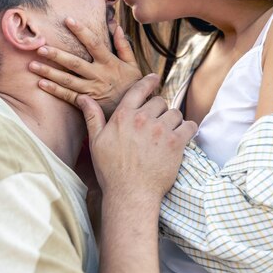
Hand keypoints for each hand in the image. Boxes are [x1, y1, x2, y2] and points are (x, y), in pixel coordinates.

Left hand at [29, 19, 141, 117]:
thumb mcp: (133, 65)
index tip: (68, 19)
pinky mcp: (87, 102)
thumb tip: (116, 26)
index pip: (94, 43)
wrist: (135, 111)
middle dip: (57, 55)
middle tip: (40, 47)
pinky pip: (68, 96)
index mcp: (109, 63)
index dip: (81, 31)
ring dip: (49, 72)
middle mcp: (99, 75)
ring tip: (32, 65)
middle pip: (75, 63)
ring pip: (67, 80)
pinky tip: (41, 83)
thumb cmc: (133, 85)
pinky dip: (54, 90)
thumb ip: (123, 46)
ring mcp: (91, 90)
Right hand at [77, 74, 197, 200]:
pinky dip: (188, 129)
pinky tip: (183, 136)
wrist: (130, 194)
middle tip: (156, 124)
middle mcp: (143, 119)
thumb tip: (83, 98)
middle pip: (159, 101)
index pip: (138, 89)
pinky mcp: (176, 143)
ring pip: (175, 113)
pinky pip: (190, 126)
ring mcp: (161, 130)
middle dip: (159, 110)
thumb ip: (93, 117)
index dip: (148, 82)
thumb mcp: (96, 142)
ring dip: (173, 121)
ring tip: (168, 133)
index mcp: (123, 116)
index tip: (154, 79)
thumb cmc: (111, 170)